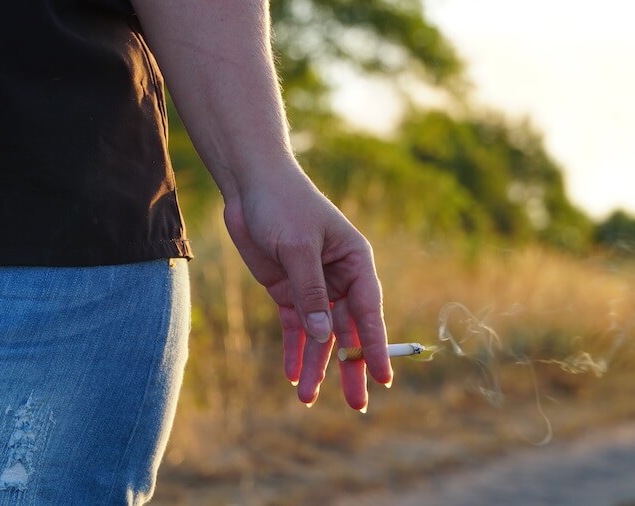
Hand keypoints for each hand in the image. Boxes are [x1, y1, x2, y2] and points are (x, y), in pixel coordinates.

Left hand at [223, 166, 392, 410]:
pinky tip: (291, 374)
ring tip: (307, 398)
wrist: (250, 184)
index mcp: (355, 262)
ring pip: (319, 335)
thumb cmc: (283, 204)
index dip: (377, 346)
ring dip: (315, 365)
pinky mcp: (287, 289)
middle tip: (356, 404)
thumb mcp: (297, 248)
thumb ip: (310, 292)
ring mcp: (313, 286)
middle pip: (348, 330)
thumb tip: (323, 337)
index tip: (384, 378)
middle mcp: (339, 278)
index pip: (369, 311)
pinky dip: (293, 350)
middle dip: (349, 367)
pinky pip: (294, 326)